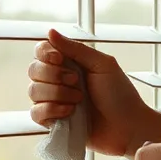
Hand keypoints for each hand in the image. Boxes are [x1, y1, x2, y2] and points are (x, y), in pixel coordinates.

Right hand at [28, 30, 160, 158]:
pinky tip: (70, 112)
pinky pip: (35, 113)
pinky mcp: (53, 122)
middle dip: (53, 75)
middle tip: (77, 82)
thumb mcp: (102, 65)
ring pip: (33, 91)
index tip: (59, 59)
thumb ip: (76, 49)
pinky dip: (51, 110)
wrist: (127, 128)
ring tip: (79, 100)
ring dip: (57, 94)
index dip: (45, 53)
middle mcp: (58, 80)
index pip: (41, 51)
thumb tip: (50, 31)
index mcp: (69, 63)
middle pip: (34, 70)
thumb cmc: (120, 95)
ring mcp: (54, 101)